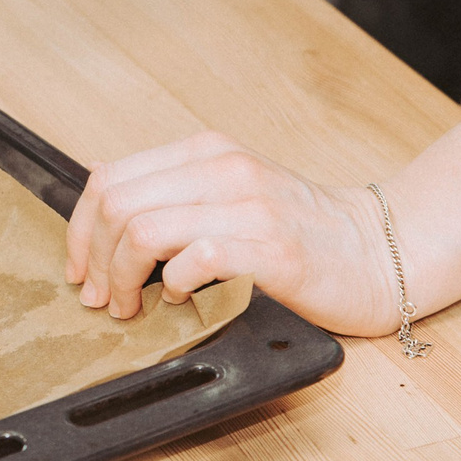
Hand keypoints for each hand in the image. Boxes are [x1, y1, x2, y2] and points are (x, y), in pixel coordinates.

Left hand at [65, 132, 398, 335]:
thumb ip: (170, 188)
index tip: (80, 268)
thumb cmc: (301, 231)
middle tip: (102, 298)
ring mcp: (249, 207)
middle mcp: (223, 169)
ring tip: (133, 307)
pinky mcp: (272, 250)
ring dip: (124, 279)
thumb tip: (100, 186)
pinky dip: (175, 286)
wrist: (381, 251)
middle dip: (94, 259)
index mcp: (205, 153)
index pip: (110, 179)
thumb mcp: (227, 191)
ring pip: (144, 230)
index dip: (80, 229)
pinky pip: (196, 259)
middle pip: (117, 205)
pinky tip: (183, 302)